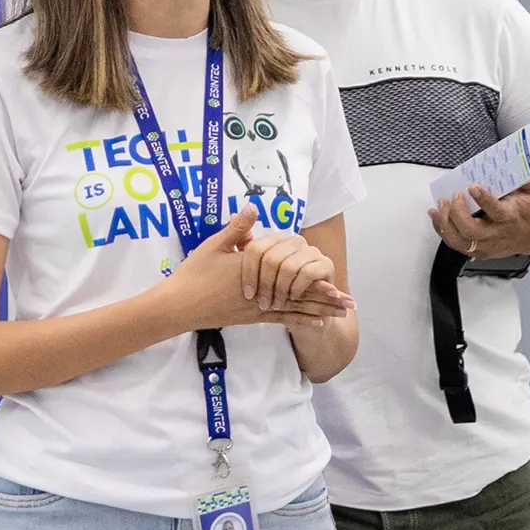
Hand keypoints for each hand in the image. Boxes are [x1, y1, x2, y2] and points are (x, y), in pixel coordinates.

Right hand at [155, 211, 349, 330]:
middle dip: (326, 300)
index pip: (291, 276)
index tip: (337, 282)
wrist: (179, 305)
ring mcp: (256, 308)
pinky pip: (280, 320)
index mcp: (256, 271)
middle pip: (300, 296)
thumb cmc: (195, 273)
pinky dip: (298, 320)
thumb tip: (254, 206)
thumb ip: (238, 228)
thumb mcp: (215, 245)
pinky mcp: (250, 318)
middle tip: (350, 305)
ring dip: (318, 312)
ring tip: (340, 316)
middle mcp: (262, 291)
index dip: (315, 280)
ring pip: (294, 310)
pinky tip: (315, 323)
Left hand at [237, 224, 344, 317]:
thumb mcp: (255, 268)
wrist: (309, 304)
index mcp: (276, 239)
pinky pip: (307, 273)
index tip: (248, 294)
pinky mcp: (325, 264)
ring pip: (288, 267)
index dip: (249, 273)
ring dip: (280, 290)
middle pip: (271, 259)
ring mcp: (311, 251)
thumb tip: (230, 213)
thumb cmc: (277, 287)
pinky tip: (292, 298)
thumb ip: (241, 241)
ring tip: (276, 304)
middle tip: (263, 304)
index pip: (255, 249)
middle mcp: (294, 241)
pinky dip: (297, 288)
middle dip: (265, 285)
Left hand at [430, 178, 529, 259]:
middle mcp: (498, 234)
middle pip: (471, 231)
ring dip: (445, 223)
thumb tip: (506, 161)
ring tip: (441, 205)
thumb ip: (522, 176)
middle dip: (457, 212)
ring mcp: (489, 245)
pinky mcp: (481, 251)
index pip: (496, 212)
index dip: (483, 200)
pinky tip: (437, 216)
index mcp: (512, 216)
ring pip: (460, 241)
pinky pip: (457, 244)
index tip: (472, 186)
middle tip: (454, 196)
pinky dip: (443, 230)